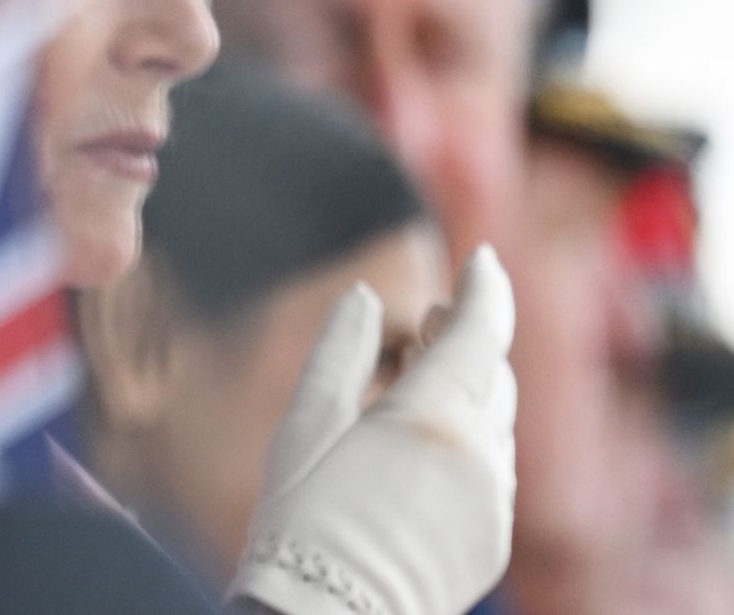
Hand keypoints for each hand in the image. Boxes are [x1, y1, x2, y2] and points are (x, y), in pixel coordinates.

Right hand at [229, 245, 517, 614]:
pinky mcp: (491, 541)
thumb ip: (340, 349)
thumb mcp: (307, 422)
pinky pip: (492, 472)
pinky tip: (419, 449)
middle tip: (430, 321)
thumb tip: (363, 296)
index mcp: (435, 417)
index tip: (480, 257)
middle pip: (493, 374)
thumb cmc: (303, 520)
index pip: (482, 331)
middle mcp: (481, 458)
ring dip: (467, 391)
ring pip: (496, 424)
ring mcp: (493, 504)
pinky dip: (467, 442)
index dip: (484, 287)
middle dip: (468, 340)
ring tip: (416, 382)